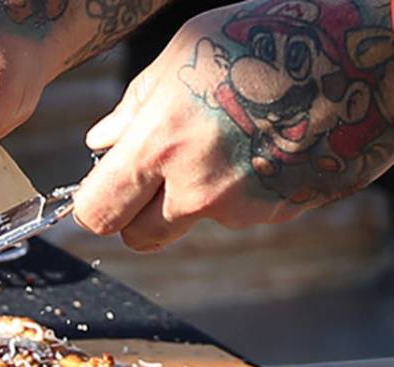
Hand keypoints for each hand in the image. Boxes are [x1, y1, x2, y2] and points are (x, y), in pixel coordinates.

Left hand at [73, 0, 393, 251]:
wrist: (371, 52)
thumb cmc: (273, 35)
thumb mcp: (187, 49)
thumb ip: (135, 106)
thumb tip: (100, 144)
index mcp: (162, 145)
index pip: (98, 213)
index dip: (94, 206)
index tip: (102, 192)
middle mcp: (200, 188)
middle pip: (139, 239)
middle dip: (137, 216)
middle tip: (151, 181)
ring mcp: (244, 208)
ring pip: (194, 221)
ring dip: (197, 195)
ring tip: (230, 136)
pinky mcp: (280, 214)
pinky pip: (240, 213)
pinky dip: (241, 189)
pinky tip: (263, 144)